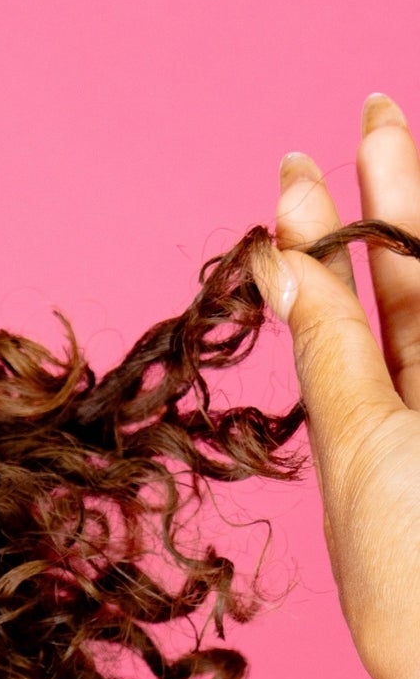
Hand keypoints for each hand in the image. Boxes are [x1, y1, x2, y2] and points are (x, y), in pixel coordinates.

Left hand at [256, 95, 419, 678]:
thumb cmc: (412, 564)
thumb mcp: (362, 450)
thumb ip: (331, 356)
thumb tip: (274, 267)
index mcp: (375, 442)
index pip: (342, 326)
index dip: (318, 251)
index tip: (290, 182)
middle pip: (414, 288)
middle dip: (387, 200)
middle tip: (366, 114)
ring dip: (419, 206)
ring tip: (386, 123)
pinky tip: (419, 206)